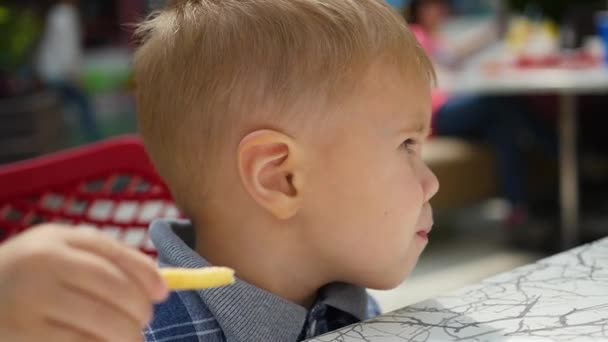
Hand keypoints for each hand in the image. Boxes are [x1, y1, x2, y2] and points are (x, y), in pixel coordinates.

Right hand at [0, 224, 167, 340]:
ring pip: (102, 322)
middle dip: (139, 309)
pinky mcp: (25, 337)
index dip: (146, 275)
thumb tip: (158, 285)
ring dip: (127, 335)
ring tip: (130, 339)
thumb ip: (103, 258)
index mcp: (55, 241)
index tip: (163, 293)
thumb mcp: (57, 252)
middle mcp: (42, 266)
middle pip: (114, 288)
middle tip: (144, 321)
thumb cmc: (26, 275)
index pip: (114, 255)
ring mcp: (31, 304)